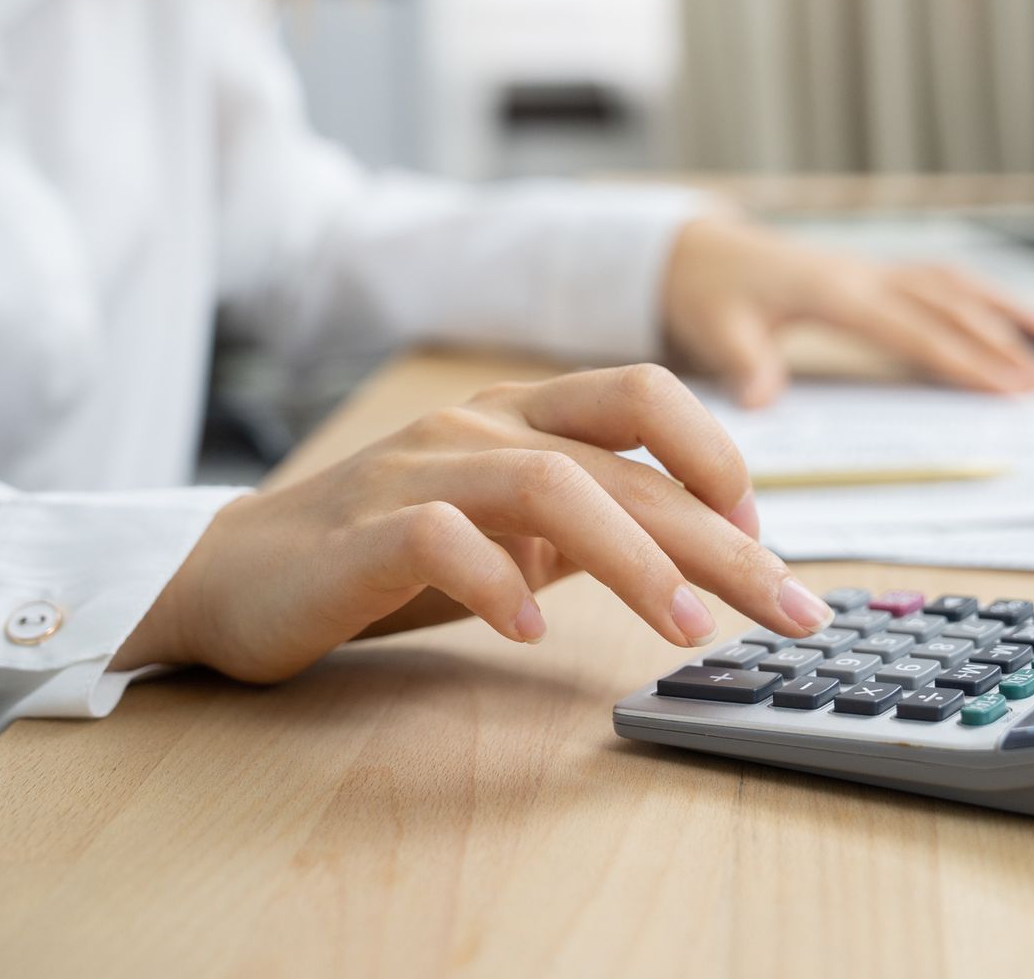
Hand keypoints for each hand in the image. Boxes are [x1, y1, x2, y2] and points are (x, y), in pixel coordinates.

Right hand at [115, 365, 834, 681]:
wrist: (240, 575)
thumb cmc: (391, 555)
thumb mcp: (513, 530)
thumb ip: (595, 522)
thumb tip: (708, 543)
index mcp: (523, 415)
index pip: (646, 400)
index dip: (719, 458)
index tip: (765, 540)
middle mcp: (481, 425)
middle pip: (628, 463)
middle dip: (723, 540)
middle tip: (793, 610)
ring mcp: (421, 468)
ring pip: (552, 484)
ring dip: (635, 559)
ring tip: (686, 629)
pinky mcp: (364, 529)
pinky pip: (443, 539)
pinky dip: (501, 582)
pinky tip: (533, 633)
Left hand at [662, 214, 1033, 406]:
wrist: (696, 249)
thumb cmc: (706, 291)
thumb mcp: (716, 330)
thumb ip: (745, 364)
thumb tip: (762, 401)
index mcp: (835, 292)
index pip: (915, 332)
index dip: (965, 360)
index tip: (1009, 389)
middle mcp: (864, 275)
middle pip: (949, 309)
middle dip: (1002, 346)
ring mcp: (872, 271)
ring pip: (952, 288)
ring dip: (1003, 315)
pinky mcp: (871, 276)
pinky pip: (937, 284)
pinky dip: (978, 299)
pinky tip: (1006, 317)